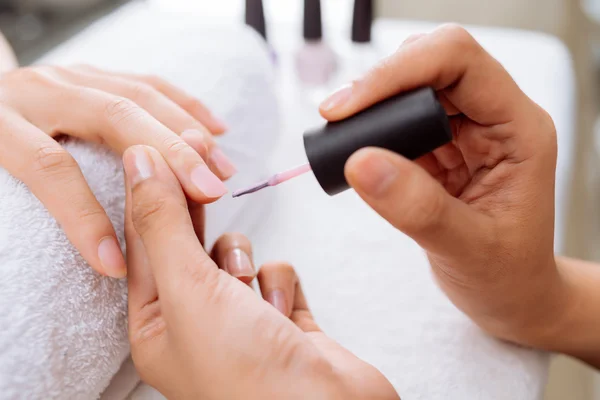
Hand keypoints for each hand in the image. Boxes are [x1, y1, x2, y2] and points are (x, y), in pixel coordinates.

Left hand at [0, 64, 235, 277]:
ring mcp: (72, 76)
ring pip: (140, 96)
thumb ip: (29, 198)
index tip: (114, 265)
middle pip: (113, 115)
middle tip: (209, 194)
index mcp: (0, 122)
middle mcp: (40, 89)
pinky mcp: (95, 76)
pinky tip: (216, 130)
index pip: (49, 167)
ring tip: (219, 173)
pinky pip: (150, 84)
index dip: (83, 218)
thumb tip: (82, 253)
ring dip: (188, 134)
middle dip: (168, 156)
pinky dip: (187, 107)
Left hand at [123, 145, 397, 399]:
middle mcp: (195, 324)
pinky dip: (279, 284)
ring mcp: (241, 321)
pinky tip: (283, 313)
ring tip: (248, 290)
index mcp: (156, 326)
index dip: (151, 195)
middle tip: (204, 172)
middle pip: (190, 246)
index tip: (161, 149)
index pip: (143, 245)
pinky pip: (275, 273)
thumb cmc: (246, 373)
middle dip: (198, 220)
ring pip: (237, 255)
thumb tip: (138, 162)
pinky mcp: (283, 318)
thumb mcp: (189, 288)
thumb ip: (164, 222)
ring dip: (245, 262)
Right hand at [320, 25, 561, 347]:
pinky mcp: (439, 145)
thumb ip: (417, 208)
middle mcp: (493, 116)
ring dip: (371, 103)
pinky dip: (370, 127)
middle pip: (430, 62)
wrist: (510, 294)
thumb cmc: (507, 274)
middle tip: (336, 117)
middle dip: (379, 82)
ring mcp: (465, 128)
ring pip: (410, 84)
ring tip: (341, 134)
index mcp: (517, 128)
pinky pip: (398, 118)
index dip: (398, 72)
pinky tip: (355, 150)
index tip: (347, 108)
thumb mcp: (467, 249)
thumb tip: (360, 162)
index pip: (458, 62)